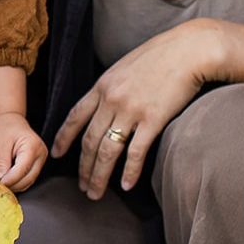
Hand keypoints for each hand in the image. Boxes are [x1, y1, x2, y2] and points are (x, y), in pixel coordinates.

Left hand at [0, 111, 46, 191]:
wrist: (8, 121)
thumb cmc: (4, 128)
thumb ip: (1, 164)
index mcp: (33, 147)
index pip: (22, 170)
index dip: (9, 179)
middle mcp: (41, 155)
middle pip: (28, 178)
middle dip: (11, 184)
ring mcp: (40, 161)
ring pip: (28, 181)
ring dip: (13, 184)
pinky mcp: (36, 165)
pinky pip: (27, 178)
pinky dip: (15, 181)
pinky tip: (4, 178)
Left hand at [51, 19, 217, 198]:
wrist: (187, 51)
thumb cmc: (159, 57)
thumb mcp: (123, 68)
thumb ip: (111, 87)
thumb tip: (104, 104)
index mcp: (101, 86)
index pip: (75, 117)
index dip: (64, 138)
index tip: (56, 154)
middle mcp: (111, 100)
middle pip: (88, 140)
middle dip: (82, 167)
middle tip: (81, 187)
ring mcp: (130, 111)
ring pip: (107, 150)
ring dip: (99, 175)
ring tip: (95, 193)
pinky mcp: (153, 120)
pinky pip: (135, 152)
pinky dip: (129, 171)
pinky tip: (125, 185)